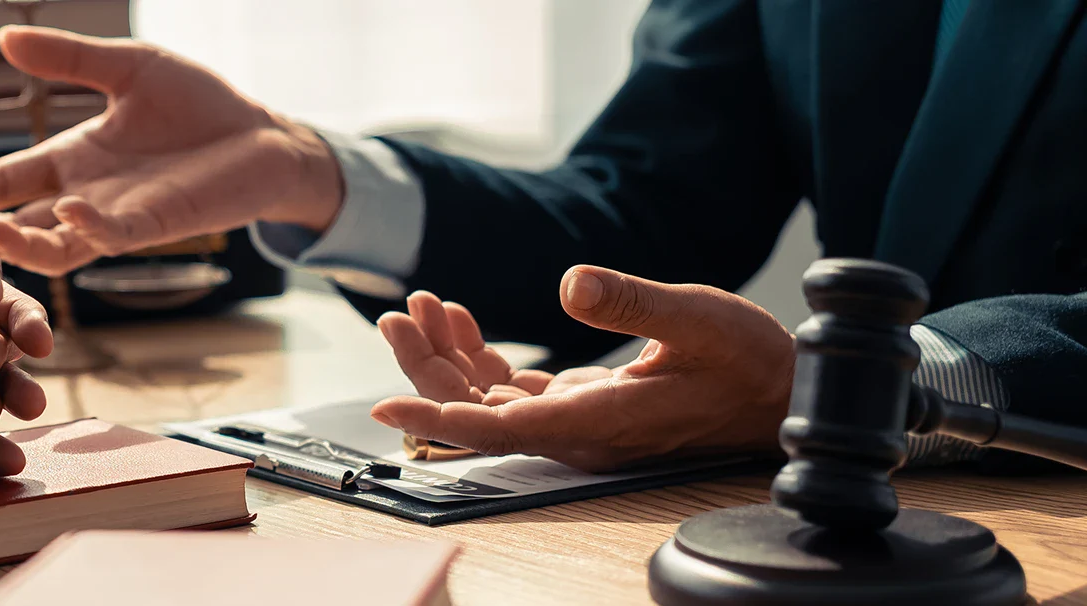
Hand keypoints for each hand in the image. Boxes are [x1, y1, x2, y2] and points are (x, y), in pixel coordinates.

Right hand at [0, 26, 341, 275]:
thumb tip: (4, 38)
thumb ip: (68, 59)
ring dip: (22, 243)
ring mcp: (117, 217)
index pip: (4, 178)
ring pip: (54, 246)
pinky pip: (112, 237)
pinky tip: (74, 210)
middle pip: (17, 220)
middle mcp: (84, 196)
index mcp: (71, 160)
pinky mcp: (155, 226)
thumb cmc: (199, 105)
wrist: (264, 136)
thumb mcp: (128, 68)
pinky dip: (90, 229)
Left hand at [371, 266, 795, 471]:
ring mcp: (575, 421)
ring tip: (418, 307)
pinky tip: (460, 322)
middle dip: (427, 367)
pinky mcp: (580, 405)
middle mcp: (577, 431)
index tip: (387, 407)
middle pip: (477, 413)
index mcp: (598, 421)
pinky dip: (479, 357)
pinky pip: (511, 390)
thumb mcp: (697, 316)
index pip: (498, 428)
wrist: (784, 393)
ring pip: (487, 401)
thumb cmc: (749, 361)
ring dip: (447, 357)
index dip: (438, 419)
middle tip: (396, 315)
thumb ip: (634, 302)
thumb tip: (572, 283)